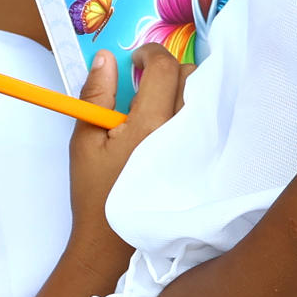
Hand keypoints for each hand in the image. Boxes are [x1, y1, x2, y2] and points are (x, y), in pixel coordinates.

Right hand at [67, 45, 188, 270]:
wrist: (113, 242)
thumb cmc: (95, 192)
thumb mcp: (85, 141)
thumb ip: (95, 95)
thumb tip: (106, 58)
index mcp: (150, 124)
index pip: (166, 68)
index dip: (151, 53)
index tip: (136, 59)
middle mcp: (182, 132)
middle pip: (192, 77)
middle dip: (169, 69)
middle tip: (146, 80)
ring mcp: (198, 148)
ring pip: (206, 97)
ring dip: (186, 88)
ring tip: (161, 101)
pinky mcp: (205, 161)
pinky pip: (211, 122)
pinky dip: (197, 111)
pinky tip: (176, 122)